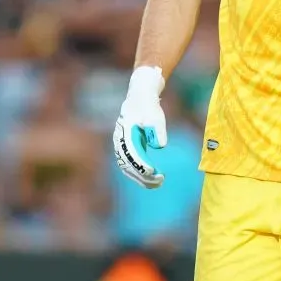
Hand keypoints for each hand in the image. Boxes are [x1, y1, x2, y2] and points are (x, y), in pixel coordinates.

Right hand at [113, 66, 168, 188]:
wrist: (140, 96)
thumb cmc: (148, 105)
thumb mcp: (155, 114)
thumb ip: (157, 129)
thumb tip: (159, 146)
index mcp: (125, 133)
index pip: (132, 153)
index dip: (141, 164)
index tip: (152, 171)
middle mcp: (120, 141)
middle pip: (128, 164)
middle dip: (143, 175)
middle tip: (159, 181)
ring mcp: (121, 146)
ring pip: (128, 167)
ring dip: (141, 177)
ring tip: (158, 183)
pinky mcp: (127, 148)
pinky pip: (130, 165)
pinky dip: (139, 173)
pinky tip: (151, 177)